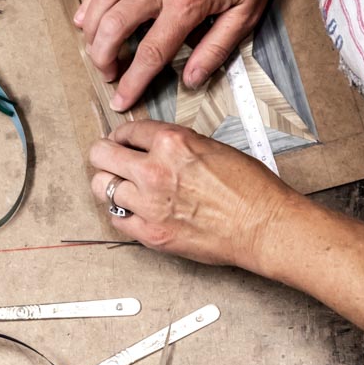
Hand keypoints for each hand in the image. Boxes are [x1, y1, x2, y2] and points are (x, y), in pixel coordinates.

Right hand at [75, 0, 285, 111]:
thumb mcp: (247, 12)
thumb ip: (217, 48)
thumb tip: (192, 79)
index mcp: (189, 2)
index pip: (151, 52)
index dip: (132, 81)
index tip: (121, 100)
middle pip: (114, 27)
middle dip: (102, 57)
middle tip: (107, 73)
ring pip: (102, 0)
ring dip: (91, 31)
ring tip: (94, 50)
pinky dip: (91, 0)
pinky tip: (85, 17)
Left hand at [88, 120, 298, 270]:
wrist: (263, 226)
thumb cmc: (250, 189)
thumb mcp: (212, 147)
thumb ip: (177, 145)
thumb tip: (154, 147)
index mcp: (171, 144)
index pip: (127, 130)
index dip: (122, 135)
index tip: (121, 141)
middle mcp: (154, 171)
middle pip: (100, 155)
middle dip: (105, 155)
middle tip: (111, 160)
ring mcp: (149, 205)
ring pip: (102, 187)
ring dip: (110, 185)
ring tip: (123, 186)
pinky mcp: (150, 233)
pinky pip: (116, 218)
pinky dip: (122, 212)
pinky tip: (134, 210)